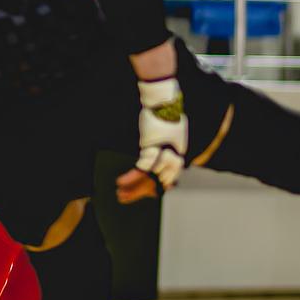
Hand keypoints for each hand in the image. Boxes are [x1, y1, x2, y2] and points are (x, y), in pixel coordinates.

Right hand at [119, 76, 187, 200]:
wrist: (164, 100)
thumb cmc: (167, 112)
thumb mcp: (172, 130)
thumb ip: (168, 142)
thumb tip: (162, 149)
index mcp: (180, 151)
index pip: (172, 175)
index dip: (162, 186)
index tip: (152, 194)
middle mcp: (174, 155)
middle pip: (161, 180)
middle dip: (143, 191)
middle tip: (128, 199)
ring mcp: (164, 152)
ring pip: (150, 177)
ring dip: (134, 188)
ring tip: (120, 194)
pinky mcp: (152, 147)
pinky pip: (142, 167)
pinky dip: (131, 176)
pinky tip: (120, 181)